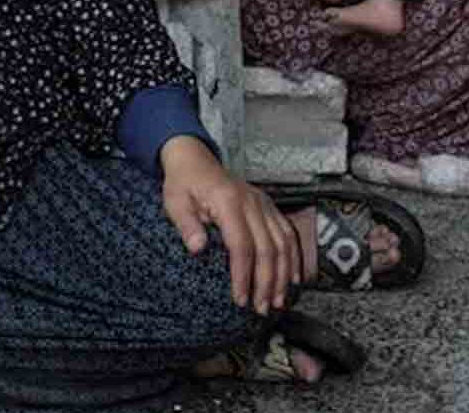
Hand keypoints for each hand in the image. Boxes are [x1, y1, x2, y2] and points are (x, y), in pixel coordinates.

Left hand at [160, 136, 299, 314]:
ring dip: (283, 275)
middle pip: (268, 248)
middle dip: (266, 282)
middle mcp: (252, 203)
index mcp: (228, 202)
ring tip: (277, 300)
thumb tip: (197, 249)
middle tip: (260, 308)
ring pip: (283, 243)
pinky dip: (293, 257)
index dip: (243, 275)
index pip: (241, 245)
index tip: (240, 298)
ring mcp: (263, 204)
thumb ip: (186, 225)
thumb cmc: (184, 183)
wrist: (195, 159)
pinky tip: (293, 278)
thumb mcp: (175, 202)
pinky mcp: (269, 206)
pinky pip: (288, 233)